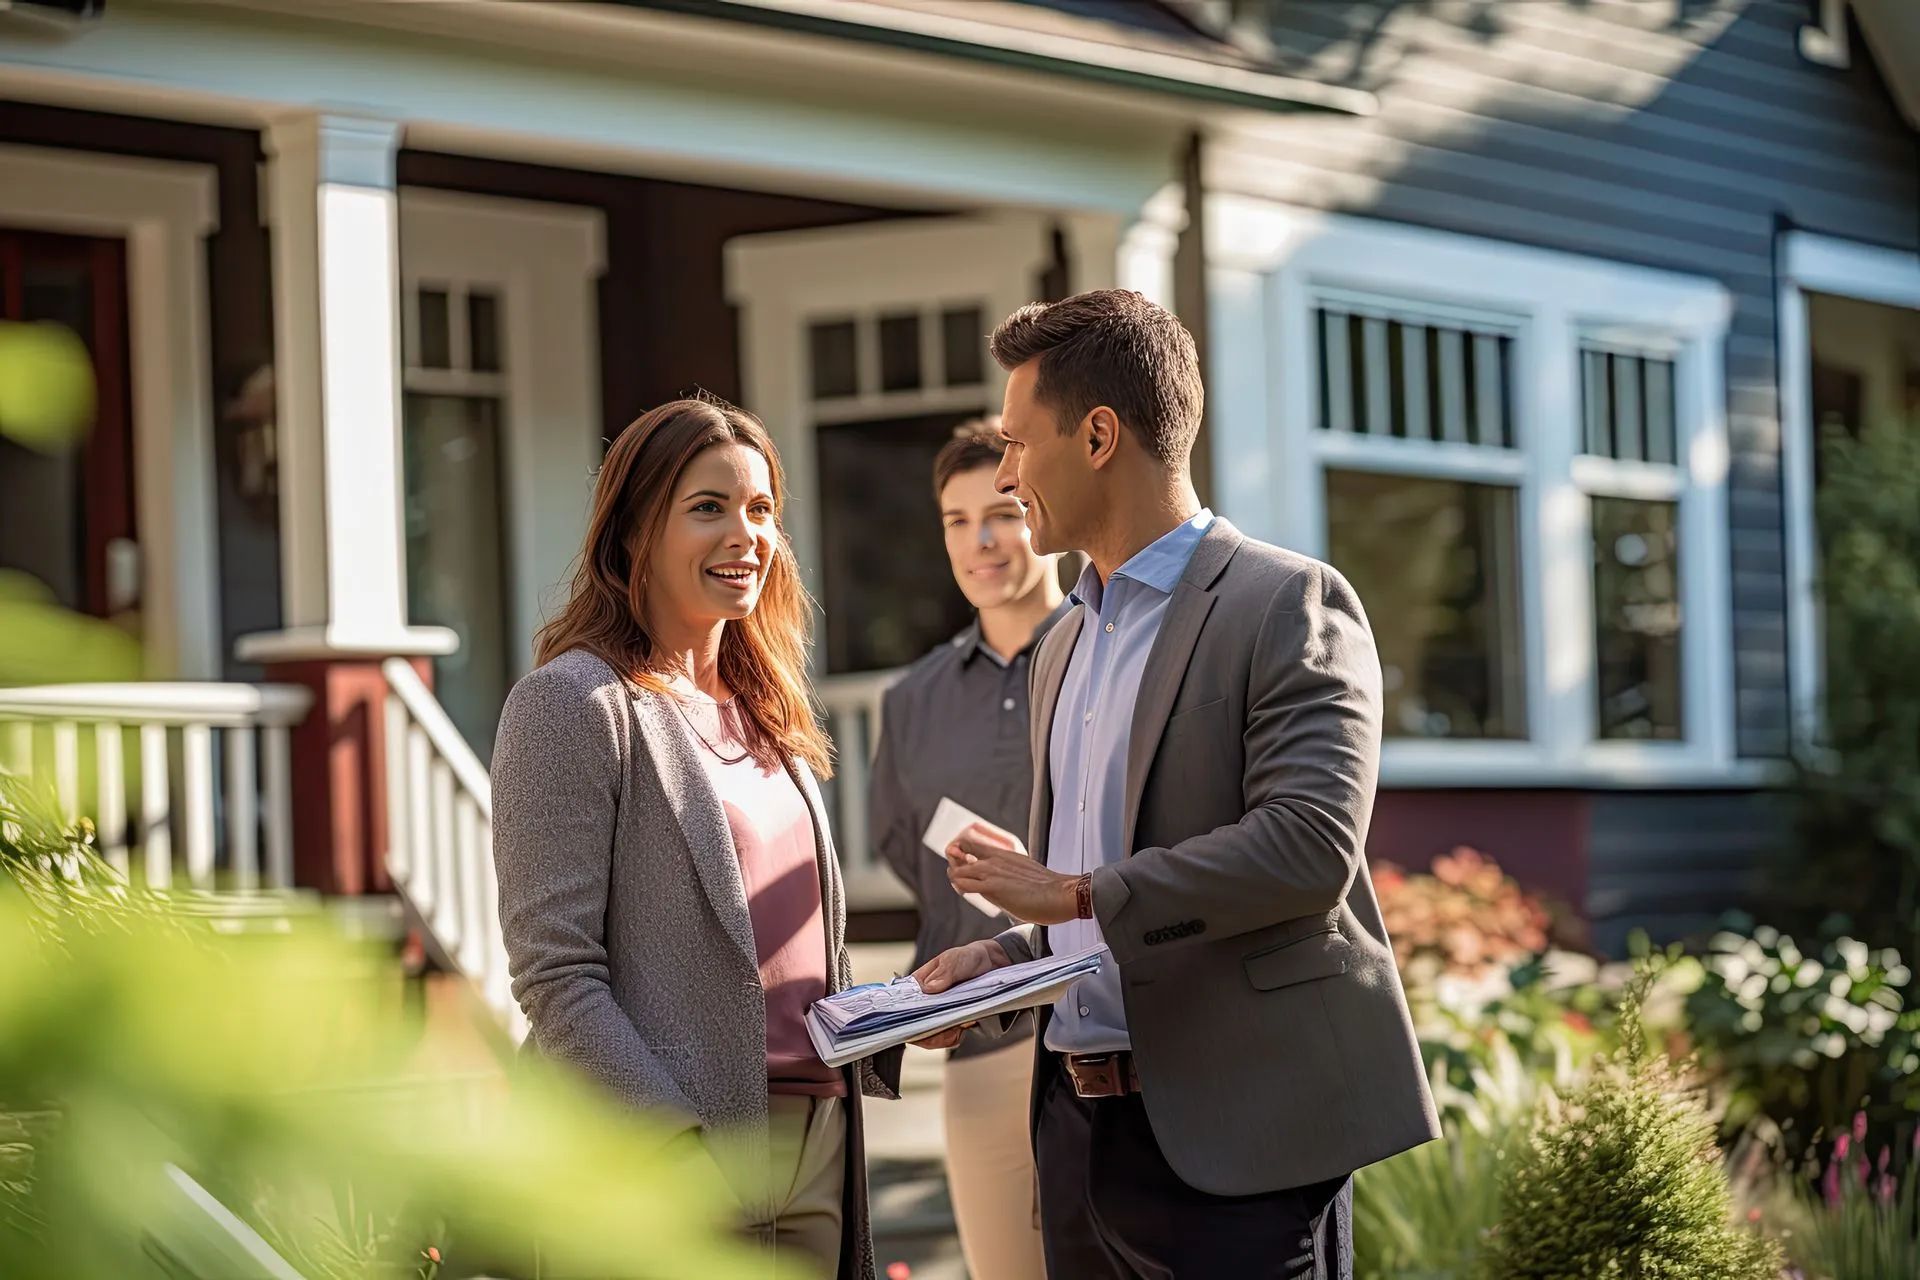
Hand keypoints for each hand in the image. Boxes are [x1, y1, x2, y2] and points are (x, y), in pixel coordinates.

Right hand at [907, 939, 1010, 1049]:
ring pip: (929, 1035)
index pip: (903, 1004)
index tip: (925, 1021)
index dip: (908, 1016)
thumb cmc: (967, 958)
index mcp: (919, 983)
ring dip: (944, 1035)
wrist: (991, 964)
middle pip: (915, 1025)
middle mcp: (925, 1000)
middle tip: (952, 1025)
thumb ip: (943, 974)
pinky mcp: (950, 1021)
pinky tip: (964, 1025)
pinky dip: (953, 1036)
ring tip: (961, 1024)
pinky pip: (945, 1037)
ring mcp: (937, 1012)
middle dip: (931, 1031)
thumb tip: (928, 989)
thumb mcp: (954, 960)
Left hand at [945, 820, 1078, 924]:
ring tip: (958, 884)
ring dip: (955, 876)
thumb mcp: (1023, 874)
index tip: (961, 860)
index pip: (972, 844)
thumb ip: (1007, 876)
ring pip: (959, 870)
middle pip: (960, 852)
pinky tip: (962, 891)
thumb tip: (996, 886)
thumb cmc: (1047, 888)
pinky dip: (960, 887)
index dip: (961, 852)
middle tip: (956, 874)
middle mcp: (995, 859)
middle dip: (954, 863)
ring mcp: (993, 871)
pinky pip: (965, 884)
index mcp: (1003, 853)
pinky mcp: (993, 886)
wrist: (1061, 893)